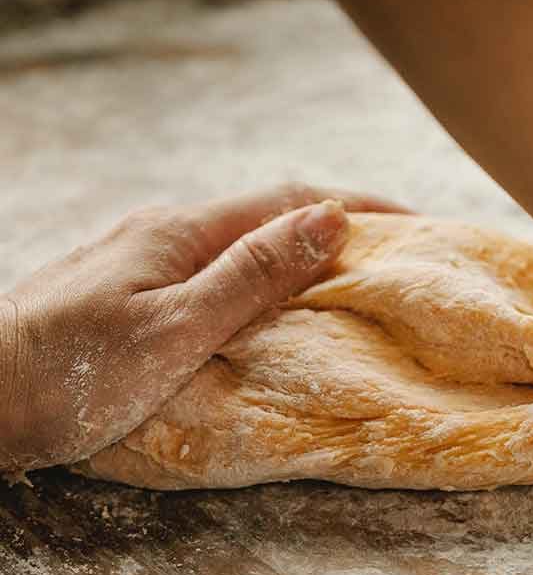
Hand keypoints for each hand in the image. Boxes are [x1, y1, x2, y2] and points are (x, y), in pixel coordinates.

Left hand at [0, 184, 405, 473]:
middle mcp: (166, 233)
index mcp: (184, 234)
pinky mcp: (130, 290)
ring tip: (348, 286)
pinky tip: (272, 310)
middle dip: (335, 229)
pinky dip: (262, 282)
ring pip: (242, 246)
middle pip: (268, 218)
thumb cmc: (73, 372)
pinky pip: (216, 272)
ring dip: (300, 256)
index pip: (290, 201)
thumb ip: (253, 275)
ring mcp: (144, 260)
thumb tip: (328, 218)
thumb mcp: (177, 328)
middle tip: (393, 258)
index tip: (417, 223)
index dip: (358, 209)